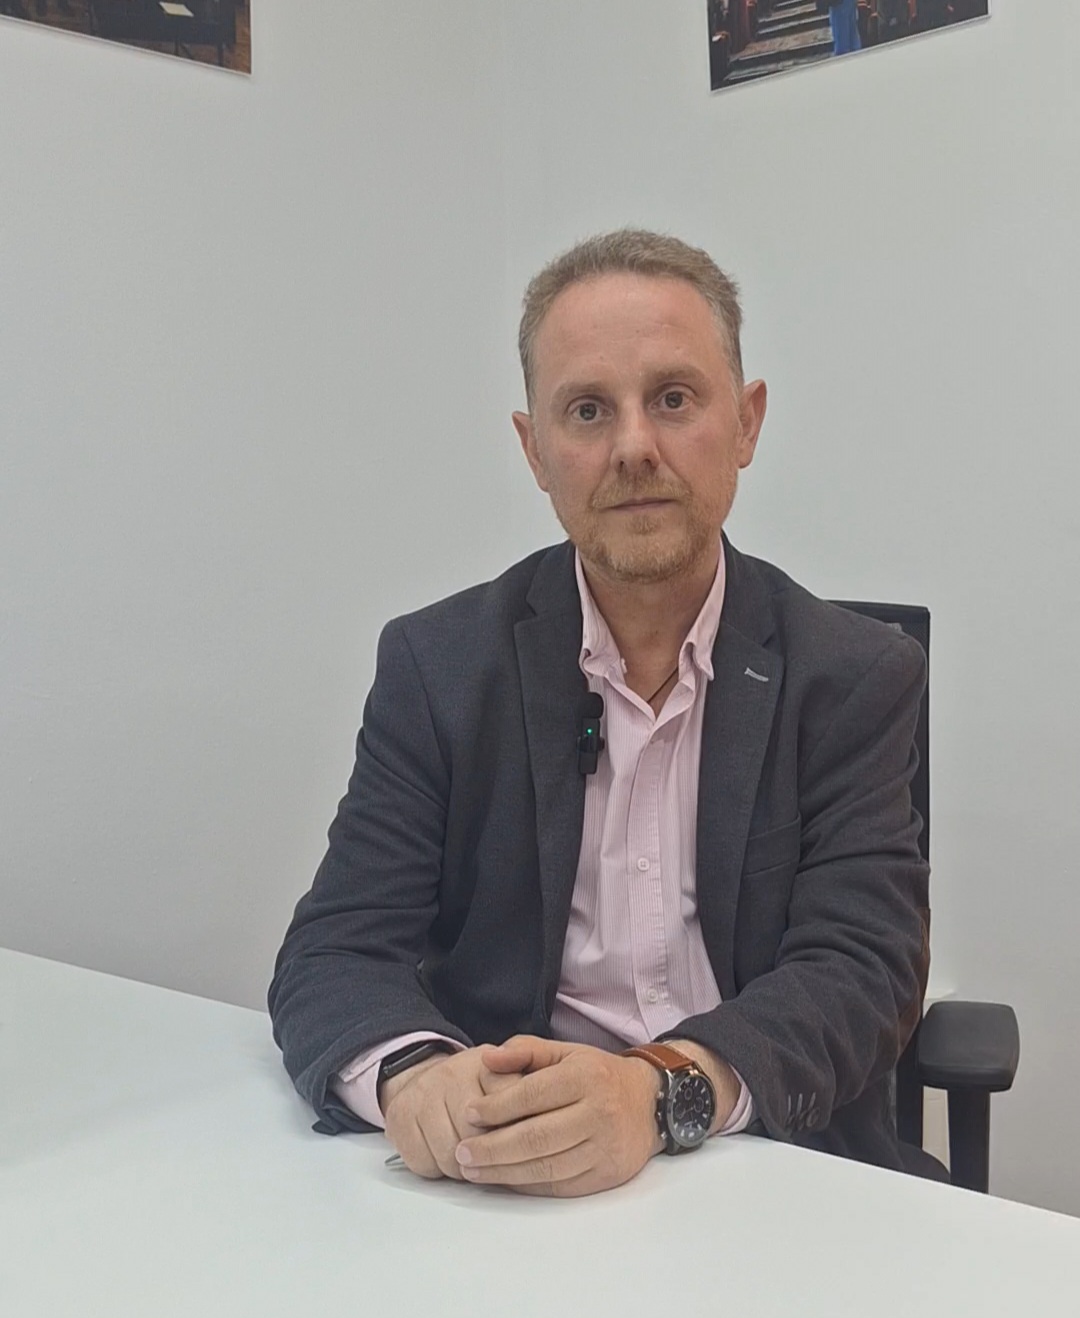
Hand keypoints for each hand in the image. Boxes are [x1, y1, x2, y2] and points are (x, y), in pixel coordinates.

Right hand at [381, 1046, 521, 1180]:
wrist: (421, 1078)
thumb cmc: (472, 1087)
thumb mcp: (508, 1077)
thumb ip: (532, 1091)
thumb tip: (550, 1115)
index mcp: (485, 1065)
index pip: (509, 1105)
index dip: (518, 1133)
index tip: (523, 1144)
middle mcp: (451, 1075)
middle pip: (479, 1137)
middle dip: (490, 1156)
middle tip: (495, 1158)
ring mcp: (422, 1097)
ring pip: (451, 1156)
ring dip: (464, 1168)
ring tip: (470, 1156)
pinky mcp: (399, 1120)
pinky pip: (425, 1163)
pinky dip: (437, 1169)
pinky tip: (443, 1153)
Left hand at [453, 1036, 663, 1197]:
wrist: (650, 1104)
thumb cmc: (599, 1075)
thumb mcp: (566, 1052)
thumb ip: (526, 1051)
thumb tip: (487, 1059)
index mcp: (585, 1076)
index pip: (532, 1095)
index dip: (497, 1107)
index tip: (469, 1114)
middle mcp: (598, 1112)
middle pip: (536, 1137)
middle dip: (492, 1148)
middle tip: (462, 1152)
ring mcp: (604, 1147)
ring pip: (546, 1166)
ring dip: (503, 1172)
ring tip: (474, 1171)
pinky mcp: (607, 1175)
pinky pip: (560, 1184)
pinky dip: (528, 1185)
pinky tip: (504, 1180)